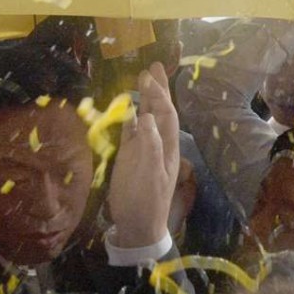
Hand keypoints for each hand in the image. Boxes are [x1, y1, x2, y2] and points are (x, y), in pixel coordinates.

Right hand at [107, 63, 179, 247]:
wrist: (137, 227)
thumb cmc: (145, 203)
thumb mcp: (150, 176)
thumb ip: (150, 147)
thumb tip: (146, 118)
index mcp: (167, 148)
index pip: (166, 115)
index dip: (159, 95)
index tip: (150, 76)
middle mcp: (157, 145)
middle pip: (159, 112)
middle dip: (157, 90)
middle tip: (153, 66)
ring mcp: (142, 151)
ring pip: (145, 119)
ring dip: (144, 100)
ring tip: (142, 79)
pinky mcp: (128, 158)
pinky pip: (130, 133)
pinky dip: (129, 118)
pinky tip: (126, 107)